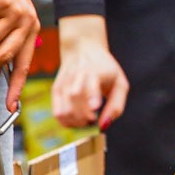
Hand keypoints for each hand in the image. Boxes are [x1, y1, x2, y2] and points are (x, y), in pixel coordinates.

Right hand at [51, 14, 128, 128]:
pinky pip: (57, 113)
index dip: (92, 96)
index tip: (95, 107)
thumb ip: (116, 105)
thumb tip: (104, 125)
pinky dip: (67, 122)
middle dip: (85, 117)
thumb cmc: (105, 69)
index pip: (90, 83)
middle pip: (75, 100)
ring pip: (65, 110)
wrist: (83, 49)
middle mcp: (76, 76)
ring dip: (77, 122)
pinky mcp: (56, 90)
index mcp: (94, 71)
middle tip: (94, 119)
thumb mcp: (119, 83)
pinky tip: (76, 120)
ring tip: (86, 119)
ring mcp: (64, 83)